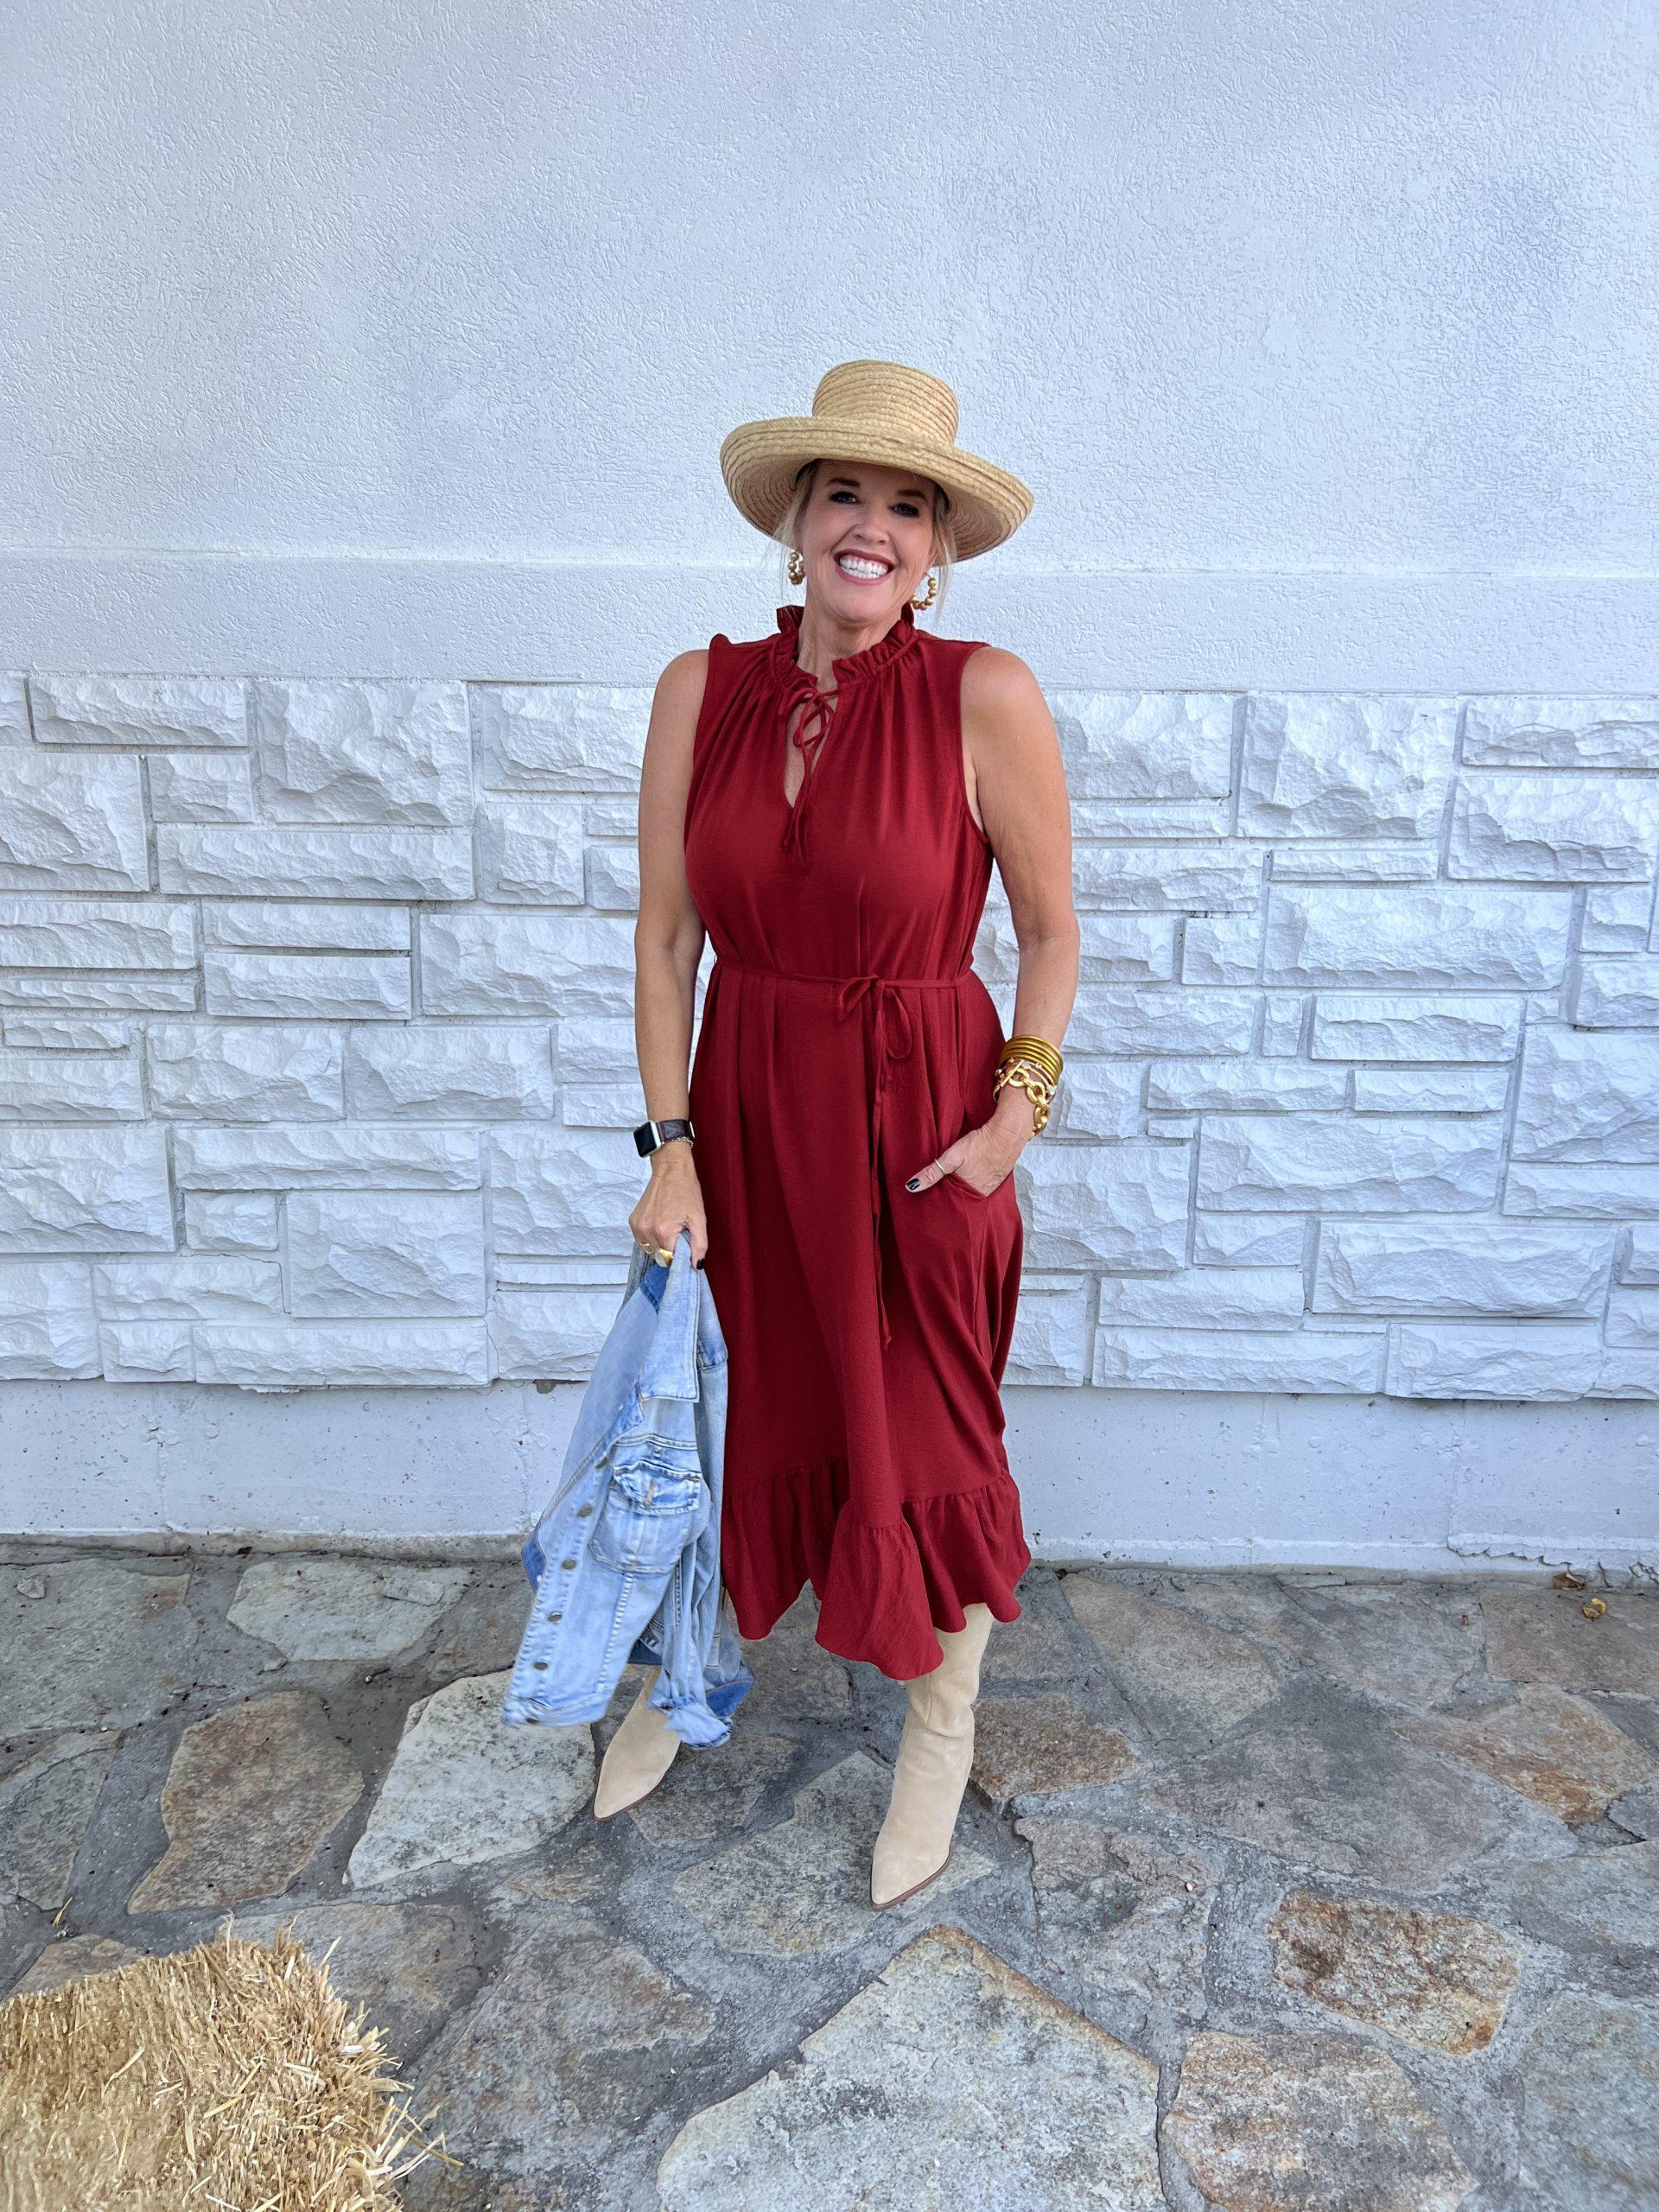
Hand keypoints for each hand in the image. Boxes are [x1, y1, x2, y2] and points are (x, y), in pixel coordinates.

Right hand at [628, 1140, 708, 1266]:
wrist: (671, 1170)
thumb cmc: (687, 1192)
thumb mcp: (699, 1219)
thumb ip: (699, 1245)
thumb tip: (696, 1265)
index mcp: (664, 1231)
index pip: (671, 1259)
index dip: (680, 1255)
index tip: (685, 1244)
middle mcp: (647, 1231)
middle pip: (659, 1256)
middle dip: (670, 1250)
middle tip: (678, 1233)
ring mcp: (637, 1226)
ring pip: (650, 1250)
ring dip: (659, 1245)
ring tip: (669, 1228)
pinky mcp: (632, 1221)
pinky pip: (642, 1240)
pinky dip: (651, 1237)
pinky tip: (660, 1224)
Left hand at [904, 1119, 1020, 1198]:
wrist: (1007, 1134)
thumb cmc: (979, 1144)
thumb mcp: (951, 1156)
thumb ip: (932, 1172)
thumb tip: (911, 1186)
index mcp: (968, 1192)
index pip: (951, 1203)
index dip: (941, 1201)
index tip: (931, 1201)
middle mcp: (980, 1194)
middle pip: (962, 1200)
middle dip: (953, 1198)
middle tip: (941, 1193)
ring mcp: (991, 1187)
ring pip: (973, 1194)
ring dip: (965, 1191)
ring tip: (955, 1186)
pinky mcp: (998, 1179)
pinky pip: (984, 1187)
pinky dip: (976, 1185)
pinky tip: (972, 1177)